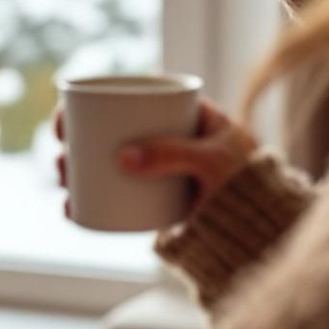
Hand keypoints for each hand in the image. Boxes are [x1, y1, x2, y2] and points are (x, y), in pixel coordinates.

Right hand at [54, 100, 257, 221]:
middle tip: (61, 150)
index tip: (68, 112)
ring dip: (75, 168)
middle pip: (108, 131)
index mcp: (182, 112)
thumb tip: (121, 157)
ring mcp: (158, 170)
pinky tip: (72, 207)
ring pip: (106, 164)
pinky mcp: (155, 201)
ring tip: (63, 178)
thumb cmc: (249, 184)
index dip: (90, 100)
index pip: (129, 96)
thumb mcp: (213, 161)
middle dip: (75, 140)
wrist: (266, 232)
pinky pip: (115, 197)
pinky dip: (91, 202)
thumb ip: (172, 154)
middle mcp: (164, 138)